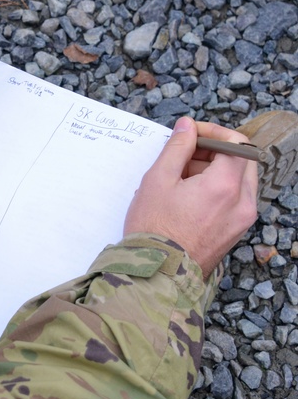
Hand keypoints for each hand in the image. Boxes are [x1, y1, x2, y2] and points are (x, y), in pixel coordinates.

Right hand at [123, 116, 258, 277]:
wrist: (160, 273)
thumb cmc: (154, 227)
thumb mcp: (158, 179)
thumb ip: (177, 147)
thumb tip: (188, 126)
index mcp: (225, 186)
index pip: (236, 142)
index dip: (213, 131)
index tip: (191, 133)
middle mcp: (243, 202)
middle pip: (242, 159)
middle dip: (215, 150)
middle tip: (185, 153)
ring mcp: (243, 218)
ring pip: (239, 178)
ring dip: (215, 168)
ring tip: (181, 177)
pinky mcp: (237, 230)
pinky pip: (235, 198)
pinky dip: (218, 188)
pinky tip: (188, 195)